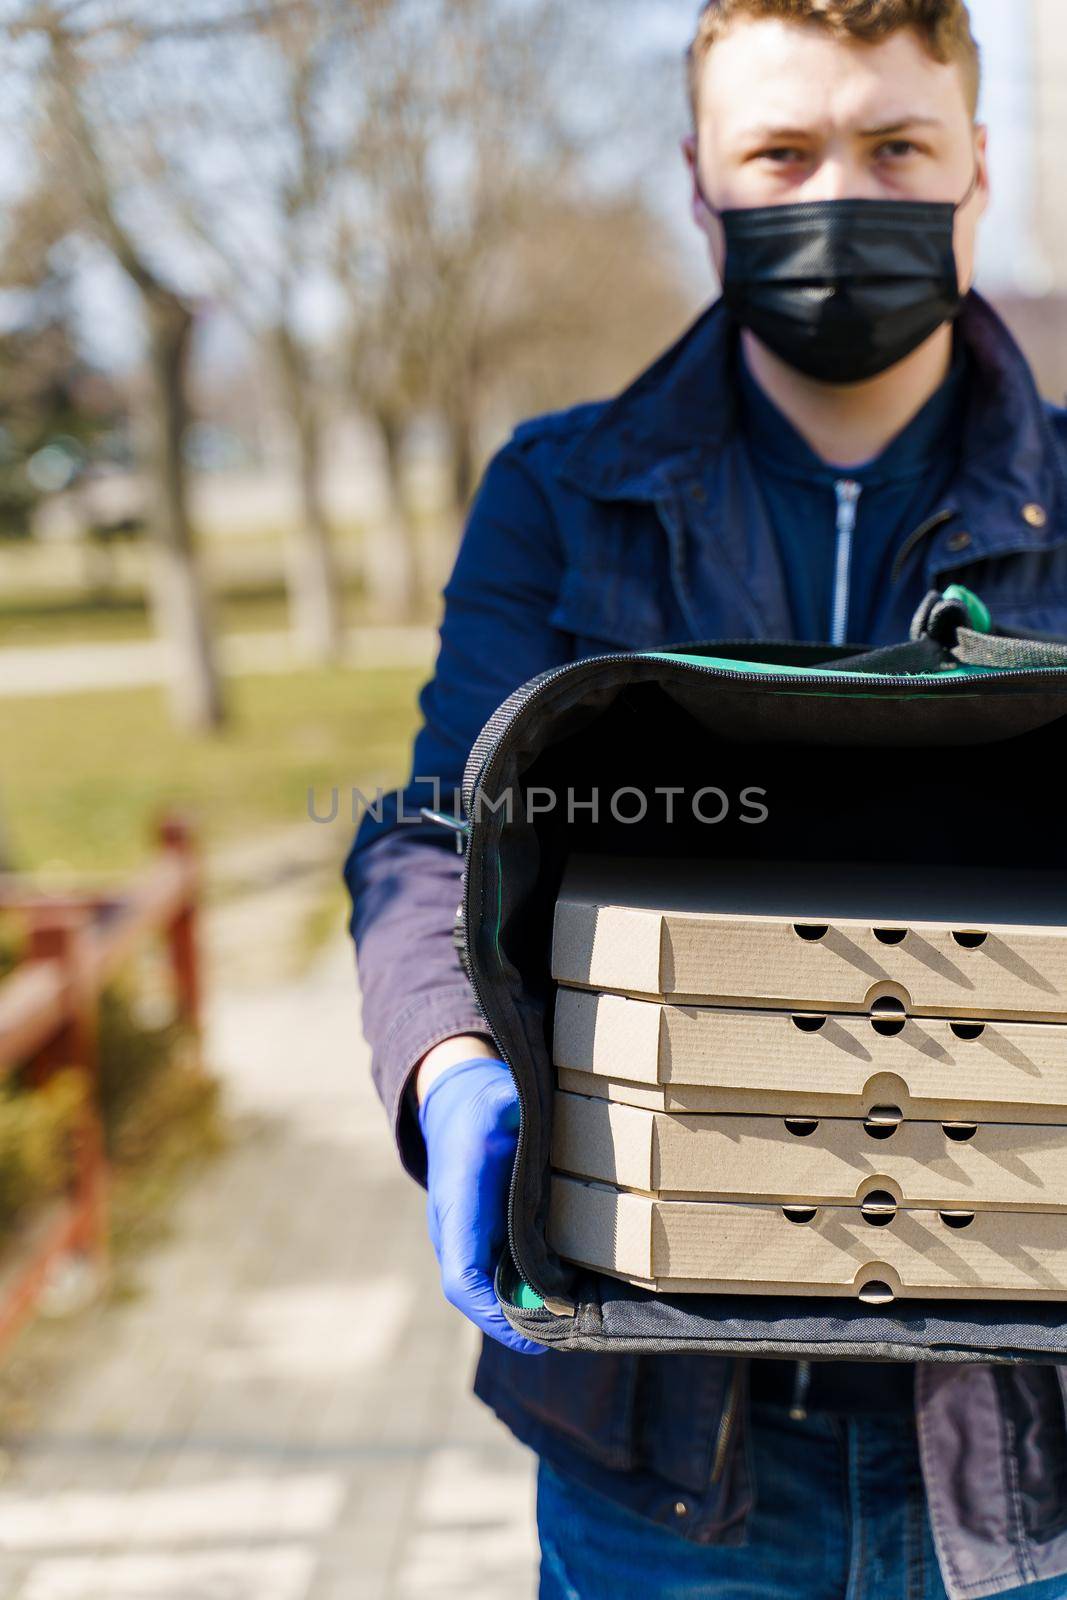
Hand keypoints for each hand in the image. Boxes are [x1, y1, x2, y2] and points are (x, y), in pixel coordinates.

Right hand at [417, 1056, 547, 1355]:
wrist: (454, 1104)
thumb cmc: (479, 1102)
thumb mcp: (497, 1094)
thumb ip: (513, 1105)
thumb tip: (529, 1111)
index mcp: (458, 1202)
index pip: (462, 1274)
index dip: (492, 1313)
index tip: (532, 1335)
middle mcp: (456, 1230)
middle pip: (478, 1296)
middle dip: (519, 1323)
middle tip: (573, 1336)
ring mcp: (466, 1237)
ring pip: (491, 1290)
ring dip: (528, 1312)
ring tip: (578, 1325)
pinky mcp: (483, 1236)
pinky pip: (502, 1275)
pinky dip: (531, 1291)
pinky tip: (572, 1295)